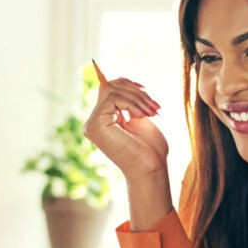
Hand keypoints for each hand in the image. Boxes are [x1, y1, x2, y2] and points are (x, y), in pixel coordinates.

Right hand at [83, 61, 169, 181]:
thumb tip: (120, 79)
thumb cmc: (150, 149)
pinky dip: (132, 103)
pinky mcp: (95, 125)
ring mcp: (92, 124)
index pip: (108, 89)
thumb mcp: (140, 117)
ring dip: (138, 98)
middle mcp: (94, 122)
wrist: (151, 169)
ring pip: (112, 91)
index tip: (145, 90)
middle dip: (136, 92)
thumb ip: (129, 101)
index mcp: (104, 120)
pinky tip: (142, 116)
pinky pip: (112, 98)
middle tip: (155, 106)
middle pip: (110, 87)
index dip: (126, 83)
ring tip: (152, 112)